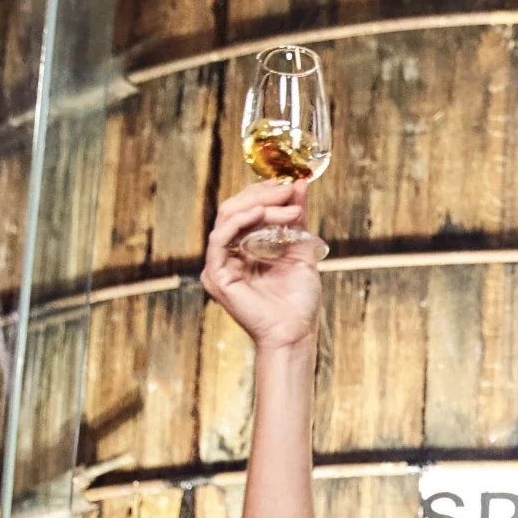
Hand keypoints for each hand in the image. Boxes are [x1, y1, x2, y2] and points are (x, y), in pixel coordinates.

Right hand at [200, 179, 321, 351]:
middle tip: (287, 189)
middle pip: (234, 210)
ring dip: (258, 205)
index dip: (263, 194)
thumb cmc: (299, 302)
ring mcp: (219, 266)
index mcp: (244, 250)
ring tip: (284, 201)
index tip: (287, 183)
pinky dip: (239, 221)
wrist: (296, 334)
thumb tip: (298, 185)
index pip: (246, 211)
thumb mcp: (300, 250)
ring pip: (227, 219)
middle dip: (262, 195)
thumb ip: (296, 219)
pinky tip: (260, 212)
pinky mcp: (217, 276)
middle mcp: (228, 256)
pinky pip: (219, 240)